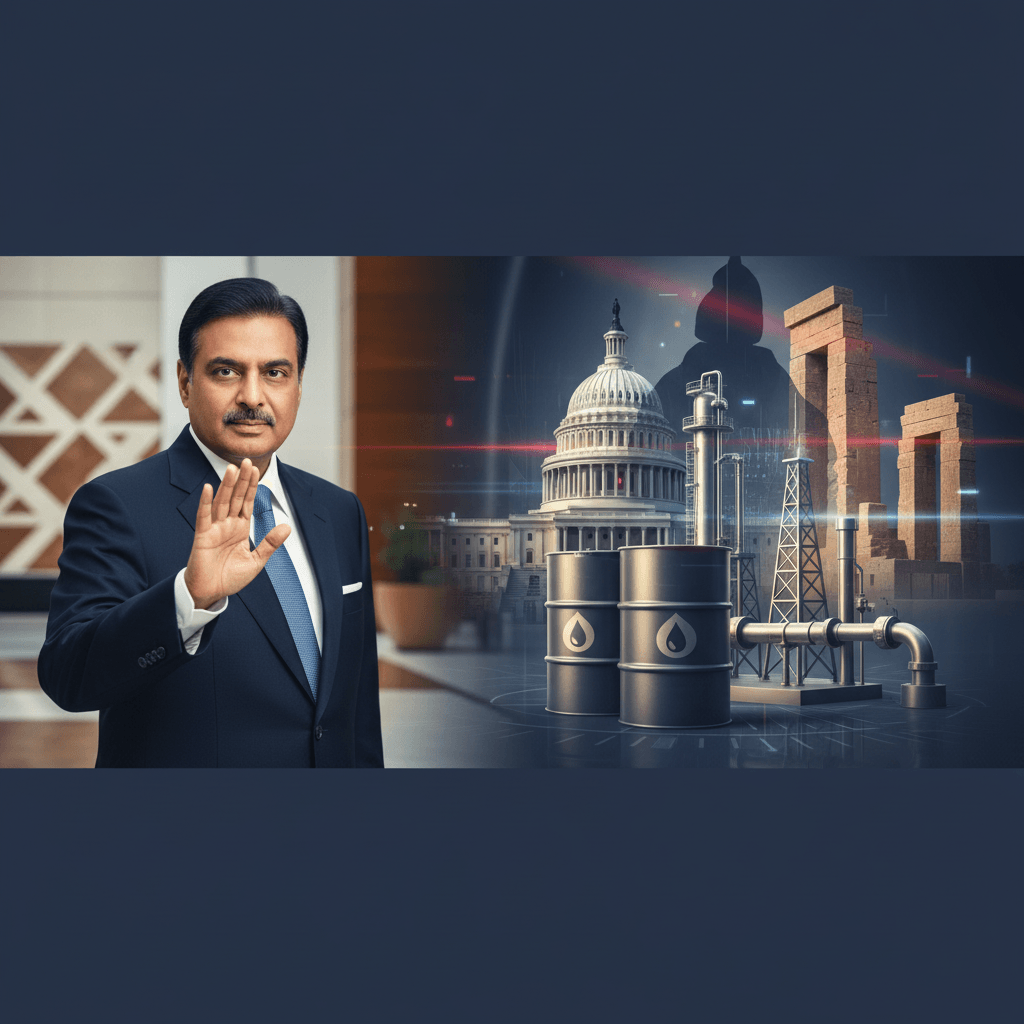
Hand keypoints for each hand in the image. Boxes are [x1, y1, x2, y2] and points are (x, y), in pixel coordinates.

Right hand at [183, 459, 290, 609]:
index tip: (256, 469)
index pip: (247, 502)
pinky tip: (209, 488)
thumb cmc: (230, 578)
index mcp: (240, 528)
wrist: (210, 593)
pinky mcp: (202, 537)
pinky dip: (206, 503)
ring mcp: (214, 529)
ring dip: (226, 486)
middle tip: (247, 460)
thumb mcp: (256, 561)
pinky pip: (204, 517)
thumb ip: (270, 543)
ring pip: (222, 502)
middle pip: (236, 498)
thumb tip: (287, 527)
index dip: (252, 487)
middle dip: (242, 480)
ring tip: (231, 469)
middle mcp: (227, 525)